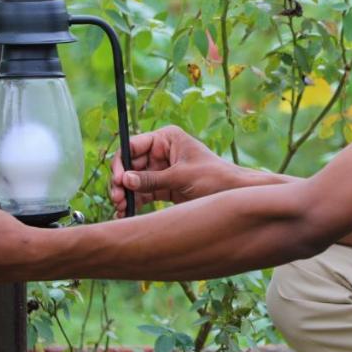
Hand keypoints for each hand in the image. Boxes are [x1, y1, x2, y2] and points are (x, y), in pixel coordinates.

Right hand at [110, 125, 242, 216]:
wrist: (234, 194)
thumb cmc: (214, 177)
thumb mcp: (182, 177)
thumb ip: (153, 179)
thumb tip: (124, 180)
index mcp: (167, 139)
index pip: (133, 146)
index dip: (121, 162)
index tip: (117, 179)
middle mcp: (161, 152)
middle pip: (130, 165)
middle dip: (121, 181)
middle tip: (117, 198)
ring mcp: (162, 170)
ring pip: (134, 181)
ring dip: (125, 193)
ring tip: (121, 208)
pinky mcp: (164, 187)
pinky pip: (143, 193)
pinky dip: (134, 202)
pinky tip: (126, 212)